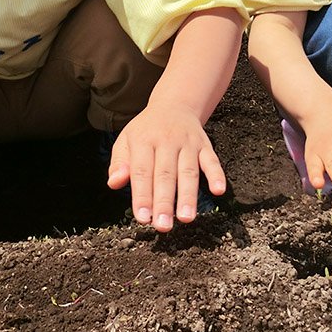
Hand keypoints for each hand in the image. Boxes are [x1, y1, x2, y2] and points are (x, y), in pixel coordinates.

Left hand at [106, 103, 226, 232]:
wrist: (174, 105)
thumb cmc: (146, 131)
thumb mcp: (126, 141)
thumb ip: (119, 163)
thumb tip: (114, 183)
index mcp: (144, 141)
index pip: (142, 172)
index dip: (142, 196)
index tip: (142, 219)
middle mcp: (167, 141)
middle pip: (165, 175)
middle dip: (164, 202)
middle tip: (163, 226)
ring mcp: (188, 143)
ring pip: (188, 171)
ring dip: (188, 196)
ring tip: (186, 218)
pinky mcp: (205, 145)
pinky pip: (212, 160)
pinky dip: (217, 175)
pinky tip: (218, 191)